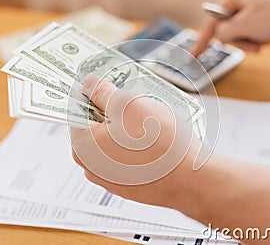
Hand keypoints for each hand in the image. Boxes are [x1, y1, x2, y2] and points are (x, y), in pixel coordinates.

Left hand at [70, 74, 202, 208]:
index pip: (77, 110)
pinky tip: (154, 140)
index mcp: (83, 146)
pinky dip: (135, 146)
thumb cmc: (161, 144)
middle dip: (111, 110)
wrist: (191, 180)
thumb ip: (103, 92)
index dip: (91, 93)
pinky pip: (126, 158)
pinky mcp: (128, 185)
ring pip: (112, 142)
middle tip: (131, 100)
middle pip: (95, 127)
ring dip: (125, 128)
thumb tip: (90, 84)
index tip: (104, 83)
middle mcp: (91, 166)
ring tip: (148, 120)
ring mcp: (110, 179)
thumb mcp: (128, 104)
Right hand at [193, 0, 269, 54]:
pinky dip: (260, 39)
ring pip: (242, 32)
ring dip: (251, 41)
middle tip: (250, 43)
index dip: (203, 38)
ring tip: (264, 40)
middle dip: (239, 39)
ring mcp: (256, 7)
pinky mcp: (266, 16)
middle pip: (228, 27)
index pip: (212, 19)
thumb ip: (223, 33)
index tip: (196, 53)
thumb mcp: (243, 26)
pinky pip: (254, 32)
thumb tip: (219, 36)